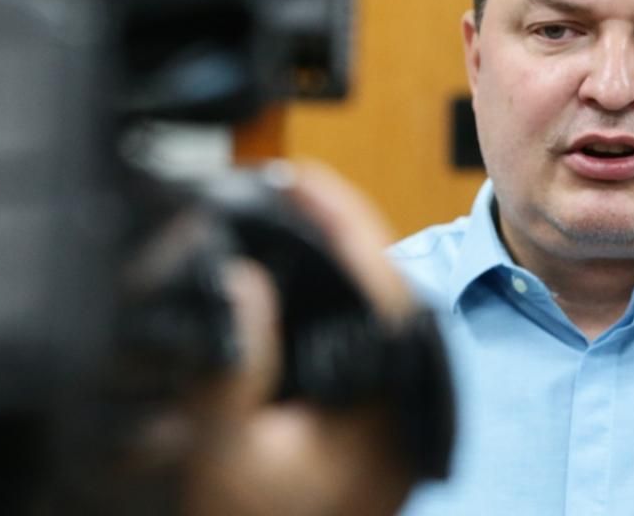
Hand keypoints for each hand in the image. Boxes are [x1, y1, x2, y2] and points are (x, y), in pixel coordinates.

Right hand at [182, 161, 417, 515]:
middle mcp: (403, 402)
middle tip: (291, 188)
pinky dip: (336, 302)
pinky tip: (303, 279)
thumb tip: (242, 281)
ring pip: (376, 313)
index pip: (382, 288)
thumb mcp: (230, 453)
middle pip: (384, 292)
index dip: (344, 222)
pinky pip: (361, 341)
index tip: (305, 179)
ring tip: (294, 216)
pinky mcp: (373, 418)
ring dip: (340, 263)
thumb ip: (235, 367)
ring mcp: (392, 410)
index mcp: (388, 404)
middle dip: (341, 232)